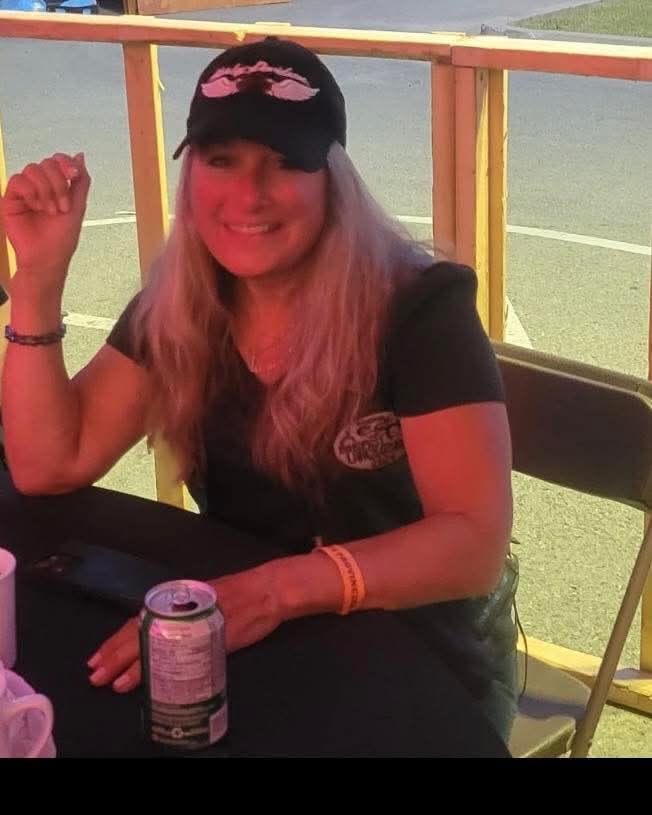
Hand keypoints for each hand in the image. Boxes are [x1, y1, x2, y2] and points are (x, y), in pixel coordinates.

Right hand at [0, 152, 90, 285]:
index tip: (74, 175)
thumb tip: (80, 156)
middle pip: (47, 163)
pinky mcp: (11, 198)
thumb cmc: (61, 239)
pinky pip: (18, 181)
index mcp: (56, 187)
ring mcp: (26, 192)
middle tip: (62, 206)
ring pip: (33, 169)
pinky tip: (36, 207)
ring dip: (46, 190)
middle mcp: (40, 187)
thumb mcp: (78, 207)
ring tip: (50, 210)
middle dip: (59, 184)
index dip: (66, 163)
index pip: (57, 161)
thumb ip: (81, 181)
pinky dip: (31, 192)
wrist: (47, 258)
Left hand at [87, 563, 285, 692]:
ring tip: (108, 680)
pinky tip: (139, 681)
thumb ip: (185, 615)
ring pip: (148, 644)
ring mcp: (188, 624)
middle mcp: (177, 610)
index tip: (100, 655)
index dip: (117, 640)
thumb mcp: (204, 600)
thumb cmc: (241, 593)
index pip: (138, 621)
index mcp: (176, 600)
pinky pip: (171, 656)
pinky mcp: (202, 638)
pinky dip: (151, 668)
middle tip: (94, 672)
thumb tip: (165, 633)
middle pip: (137, 633)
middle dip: (113, 654)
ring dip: (125, 664)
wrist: (267, 591)